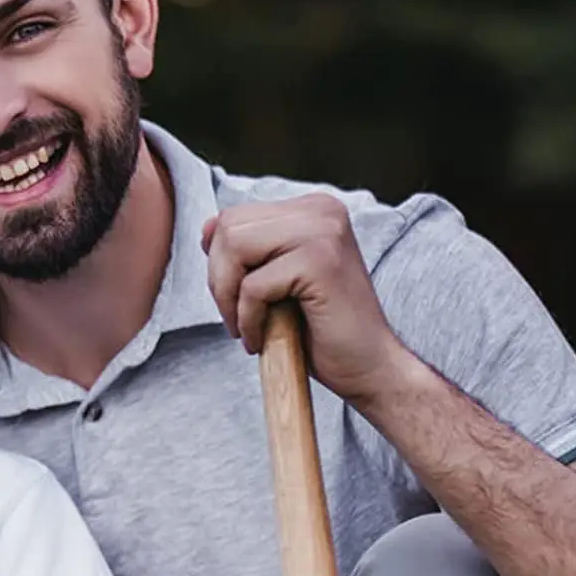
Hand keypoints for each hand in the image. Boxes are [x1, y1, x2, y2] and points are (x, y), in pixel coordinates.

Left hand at [202, 194, 410, 406]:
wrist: (368, 366)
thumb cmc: (319, 329)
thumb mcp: (274, 280)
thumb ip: (245, 251)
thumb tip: (207, 226)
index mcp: (311, 209)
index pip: (234, 217)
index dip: (220, 263)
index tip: (235, 298)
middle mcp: (321, 210)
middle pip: (229, 229)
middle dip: (219, 280)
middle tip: (237, 318)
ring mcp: (324, 231)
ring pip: (235, 249)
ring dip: (229, 299)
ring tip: (248, 328)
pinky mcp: (320, 262)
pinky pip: (252, 286)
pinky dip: (248, 320)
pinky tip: (262, 339)